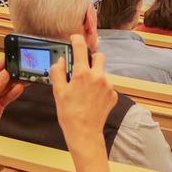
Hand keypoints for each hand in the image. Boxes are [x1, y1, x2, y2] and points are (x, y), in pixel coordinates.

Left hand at [0, 59, 24, 163]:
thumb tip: (4, 73)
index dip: (2, 64)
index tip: (13, 58)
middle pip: (0, 77)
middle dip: (11, 74)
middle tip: (23, 69)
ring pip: (5, 87)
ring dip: (14, 83)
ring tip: (25, 78)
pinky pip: (7, 96)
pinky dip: (13, 93)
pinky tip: (20, 88)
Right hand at [51, 35, 114, 150]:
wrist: (84, 133)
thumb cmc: (70, 114)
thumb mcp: (58, 91)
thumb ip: (58, 72)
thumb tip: (61, 61)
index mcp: (83, 73)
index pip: (81, 47)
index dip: (77, 39)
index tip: (74, 39)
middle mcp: (98, 76)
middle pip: (99, 56)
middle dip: (91, 58)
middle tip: (82, 66)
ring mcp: (108, 86)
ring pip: (103, 72)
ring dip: (95, 75)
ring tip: (85, 89)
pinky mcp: (113, 95)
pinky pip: (107, 85)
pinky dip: (100, 88)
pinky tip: (92, 98)